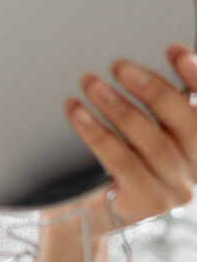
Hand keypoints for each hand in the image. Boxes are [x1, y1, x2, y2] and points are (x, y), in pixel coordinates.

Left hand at [55, 44, 196, 238]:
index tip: (176, 52)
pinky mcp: (147, 203)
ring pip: (152, 142)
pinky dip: (98, 133)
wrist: (87, 209)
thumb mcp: (135, 125)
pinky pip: (123, 162)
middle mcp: (195, 166)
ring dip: (119, 108)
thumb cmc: (113, 157)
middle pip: (185, 122)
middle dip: (153, 89)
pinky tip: (78, 112)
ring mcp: (174, 188)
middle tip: (119, 66)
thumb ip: (148, 100)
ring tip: (91, 83)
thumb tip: (139, 57)